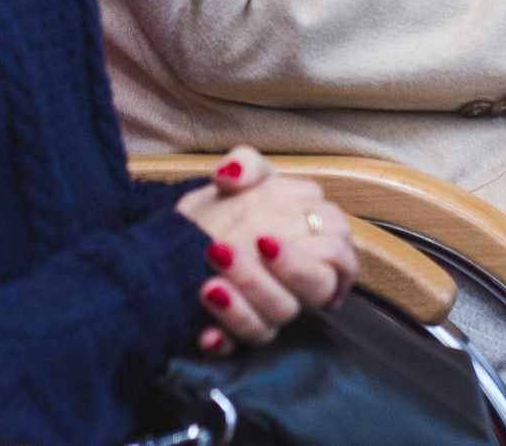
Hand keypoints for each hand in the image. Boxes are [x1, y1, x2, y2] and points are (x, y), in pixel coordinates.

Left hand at [177, 147, 358, 351]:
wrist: (166, 248)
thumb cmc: (212, 213)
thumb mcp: (232, 181)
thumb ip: (246, 164)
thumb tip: (232, 175)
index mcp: (305, 237)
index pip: (338, 248)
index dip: (316, 247)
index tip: (268, 237)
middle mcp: (292, 277)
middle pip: (321, 283)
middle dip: (292, 269)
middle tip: (255, 248)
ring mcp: (268, 305)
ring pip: (282, 312)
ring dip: (251, 291)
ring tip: (213, 278)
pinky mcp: (242, 331)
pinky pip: (245, 341)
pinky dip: (228, 334)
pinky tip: (208, 332)